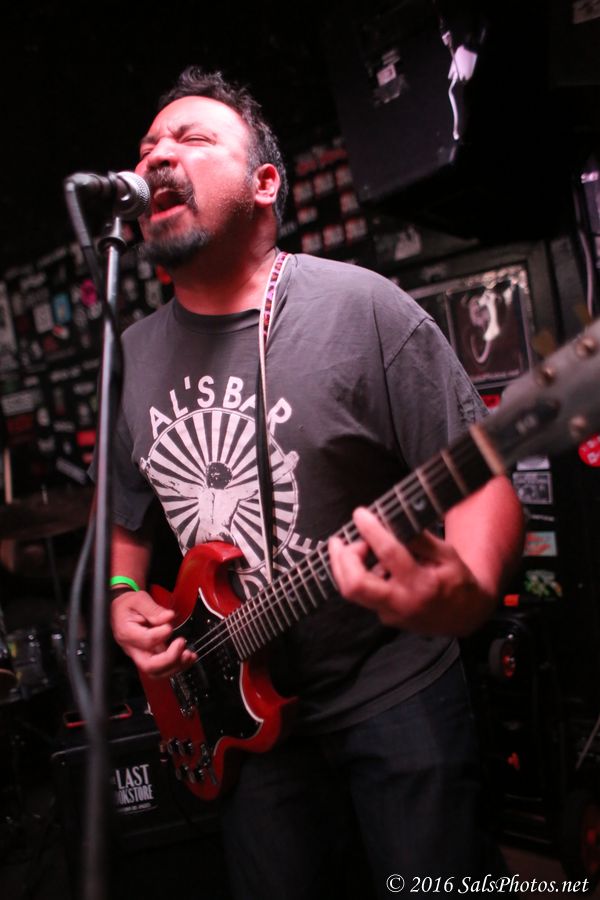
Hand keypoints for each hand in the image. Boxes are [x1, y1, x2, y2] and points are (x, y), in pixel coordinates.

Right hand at [110, 590, 196, 677]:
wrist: (121, 610)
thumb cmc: (128, 605)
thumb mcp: (139, 599)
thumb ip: (153, 609)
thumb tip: (168, 617)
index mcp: (127, 633)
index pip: (146, 641)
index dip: (161, 635)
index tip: (169, 625)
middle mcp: (132, 648)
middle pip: (149, 665)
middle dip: (170, 658)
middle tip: (181, 644)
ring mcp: (140, 654)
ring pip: (157, 672)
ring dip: (176, 665)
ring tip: (189, 654)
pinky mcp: (149, 656)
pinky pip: (162, 667)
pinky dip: (177, 664)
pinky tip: (188, 657)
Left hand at [329, 507, 492, 635]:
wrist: (465, 617)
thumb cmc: (457, 581)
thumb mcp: (448, 554)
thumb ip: (420, 539)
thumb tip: (392, 522)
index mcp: (422, 584)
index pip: (389, 553)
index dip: (371, 530)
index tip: (360, 514)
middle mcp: (402, 602)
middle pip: (355, 585)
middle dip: (342, 558)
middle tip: (342, 540)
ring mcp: (391, 614)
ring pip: (352, 592)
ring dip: (346, 566)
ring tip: (358, 548)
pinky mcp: (385, 618)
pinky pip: (364, 594)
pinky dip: (361, 575)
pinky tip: (372, 565)